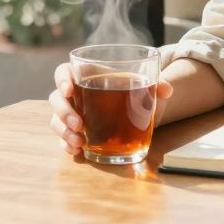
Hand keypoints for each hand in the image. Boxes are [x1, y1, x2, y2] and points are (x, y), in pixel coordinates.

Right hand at [48, 63, 174, 156]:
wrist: (136, 112)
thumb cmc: (133, 93)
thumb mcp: (145, 88)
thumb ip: (155, 86)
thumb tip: (167, 89)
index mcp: (87, 75)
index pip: (64, 71)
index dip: (62, 79)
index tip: (69, 90)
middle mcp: (75, 95)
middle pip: (56, 99)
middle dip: (64, 112)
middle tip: (79, 124)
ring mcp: (73, 114)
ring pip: (56, 120)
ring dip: (64, 132)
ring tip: (79, 142)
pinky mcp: (75, 133)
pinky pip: (63, 139)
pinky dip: (67, 145)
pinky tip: (77, 152)